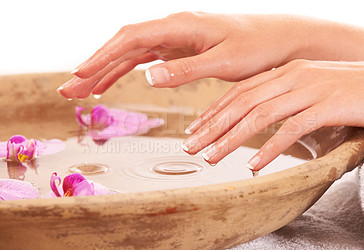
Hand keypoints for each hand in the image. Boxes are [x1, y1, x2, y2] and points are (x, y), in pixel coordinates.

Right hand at [59, 12, 306, 97]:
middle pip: (122, 46)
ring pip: (130, 53)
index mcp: (180, 26)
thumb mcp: (223, 62)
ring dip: (104, 71)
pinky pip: (145, 59)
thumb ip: (186, 69)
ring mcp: (175, 38)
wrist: (277, 42)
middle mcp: (173, 28)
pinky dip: (125, 71)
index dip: (102, 56)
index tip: (80, 74)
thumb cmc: (257, 48)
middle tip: (67, 90)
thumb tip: (148, 75)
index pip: (130, 39)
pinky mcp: (180, 49)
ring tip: (81, 91)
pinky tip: (112, 82)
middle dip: (93, 67)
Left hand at [182, 59, 363, 169]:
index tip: (195, 129)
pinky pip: (292, 128)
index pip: (239, 91)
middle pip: (241, 103)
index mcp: (286, 72)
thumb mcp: (311, 90)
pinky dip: (270, 148)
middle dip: (212, 127)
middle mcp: (293, 77)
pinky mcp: (329, 105)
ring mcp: (311, 89)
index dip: (213, 110)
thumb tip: (261, 121)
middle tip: (191, 146)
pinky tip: (254, 165)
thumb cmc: (353, 91)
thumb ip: (285, 100)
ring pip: (260, 115)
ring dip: (231, 139)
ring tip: (212, 158)